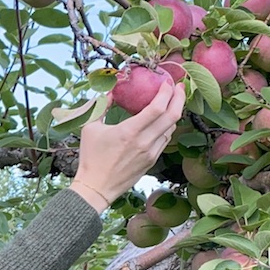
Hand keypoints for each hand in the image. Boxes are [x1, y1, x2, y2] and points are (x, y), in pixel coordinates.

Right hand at [69, 81, 186, 210]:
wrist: (96, 187)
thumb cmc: (90, 158)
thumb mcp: (90, 128)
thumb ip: (102, 107)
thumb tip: (111, 91)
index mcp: (129, 131)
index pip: (158, 107)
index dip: (166, 92)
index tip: (167, 82)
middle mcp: (144, 141)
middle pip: (173, 116)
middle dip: (179, 98)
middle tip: (179, 87)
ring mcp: (151, 152)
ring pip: (172, 128)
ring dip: (175, 112)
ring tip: (172, 102)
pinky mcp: (152, 161)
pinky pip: (165, 140)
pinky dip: (167, 127)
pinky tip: (163, 121)